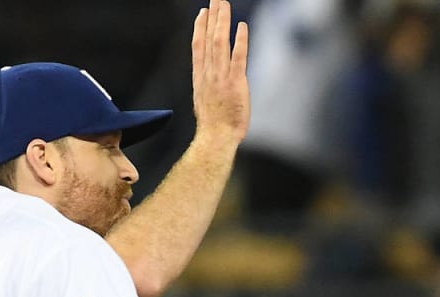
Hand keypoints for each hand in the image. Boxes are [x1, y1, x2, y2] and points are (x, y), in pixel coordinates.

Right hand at [191, 0, 249, 146]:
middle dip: (212, 17)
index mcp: (200, 78)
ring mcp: (221, 77)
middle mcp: (208, 74)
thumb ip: (209, 86)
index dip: (200, 28)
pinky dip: (239, 40)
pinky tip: (241, 26)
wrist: (216, 139)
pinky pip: (237, 57)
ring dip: (222, 21)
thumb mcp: (206, 101)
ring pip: (219, 42)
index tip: (203, 13)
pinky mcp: (235, 82)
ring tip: (224, 4)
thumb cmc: (213, 126)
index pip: (198, 47)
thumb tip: (212, 80)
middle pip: (208, 39)